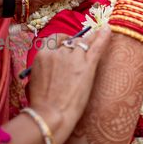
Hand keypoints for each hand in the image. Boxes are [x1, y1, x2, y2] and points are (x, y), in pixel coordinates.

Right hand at [26, 28, 111, 143]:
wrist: (51, 114)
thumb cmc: (41, 104)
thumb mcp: (34, 82)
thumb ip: (42, 70)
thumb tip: (47, 69)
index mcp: (41, 56)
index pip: (54, 40)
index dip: (62, 41)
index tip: (67, 43)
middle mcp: (58, 53)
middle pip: (71, 41)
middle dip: (77, 43)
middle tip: (83, 46)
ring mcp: (74, 58)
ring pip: (84, 42)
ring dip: (90, 39)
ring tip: (99, 33)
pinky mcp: (88, 65)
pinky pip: (97, 46)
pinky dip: (103, 36)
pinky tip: (108, 29)